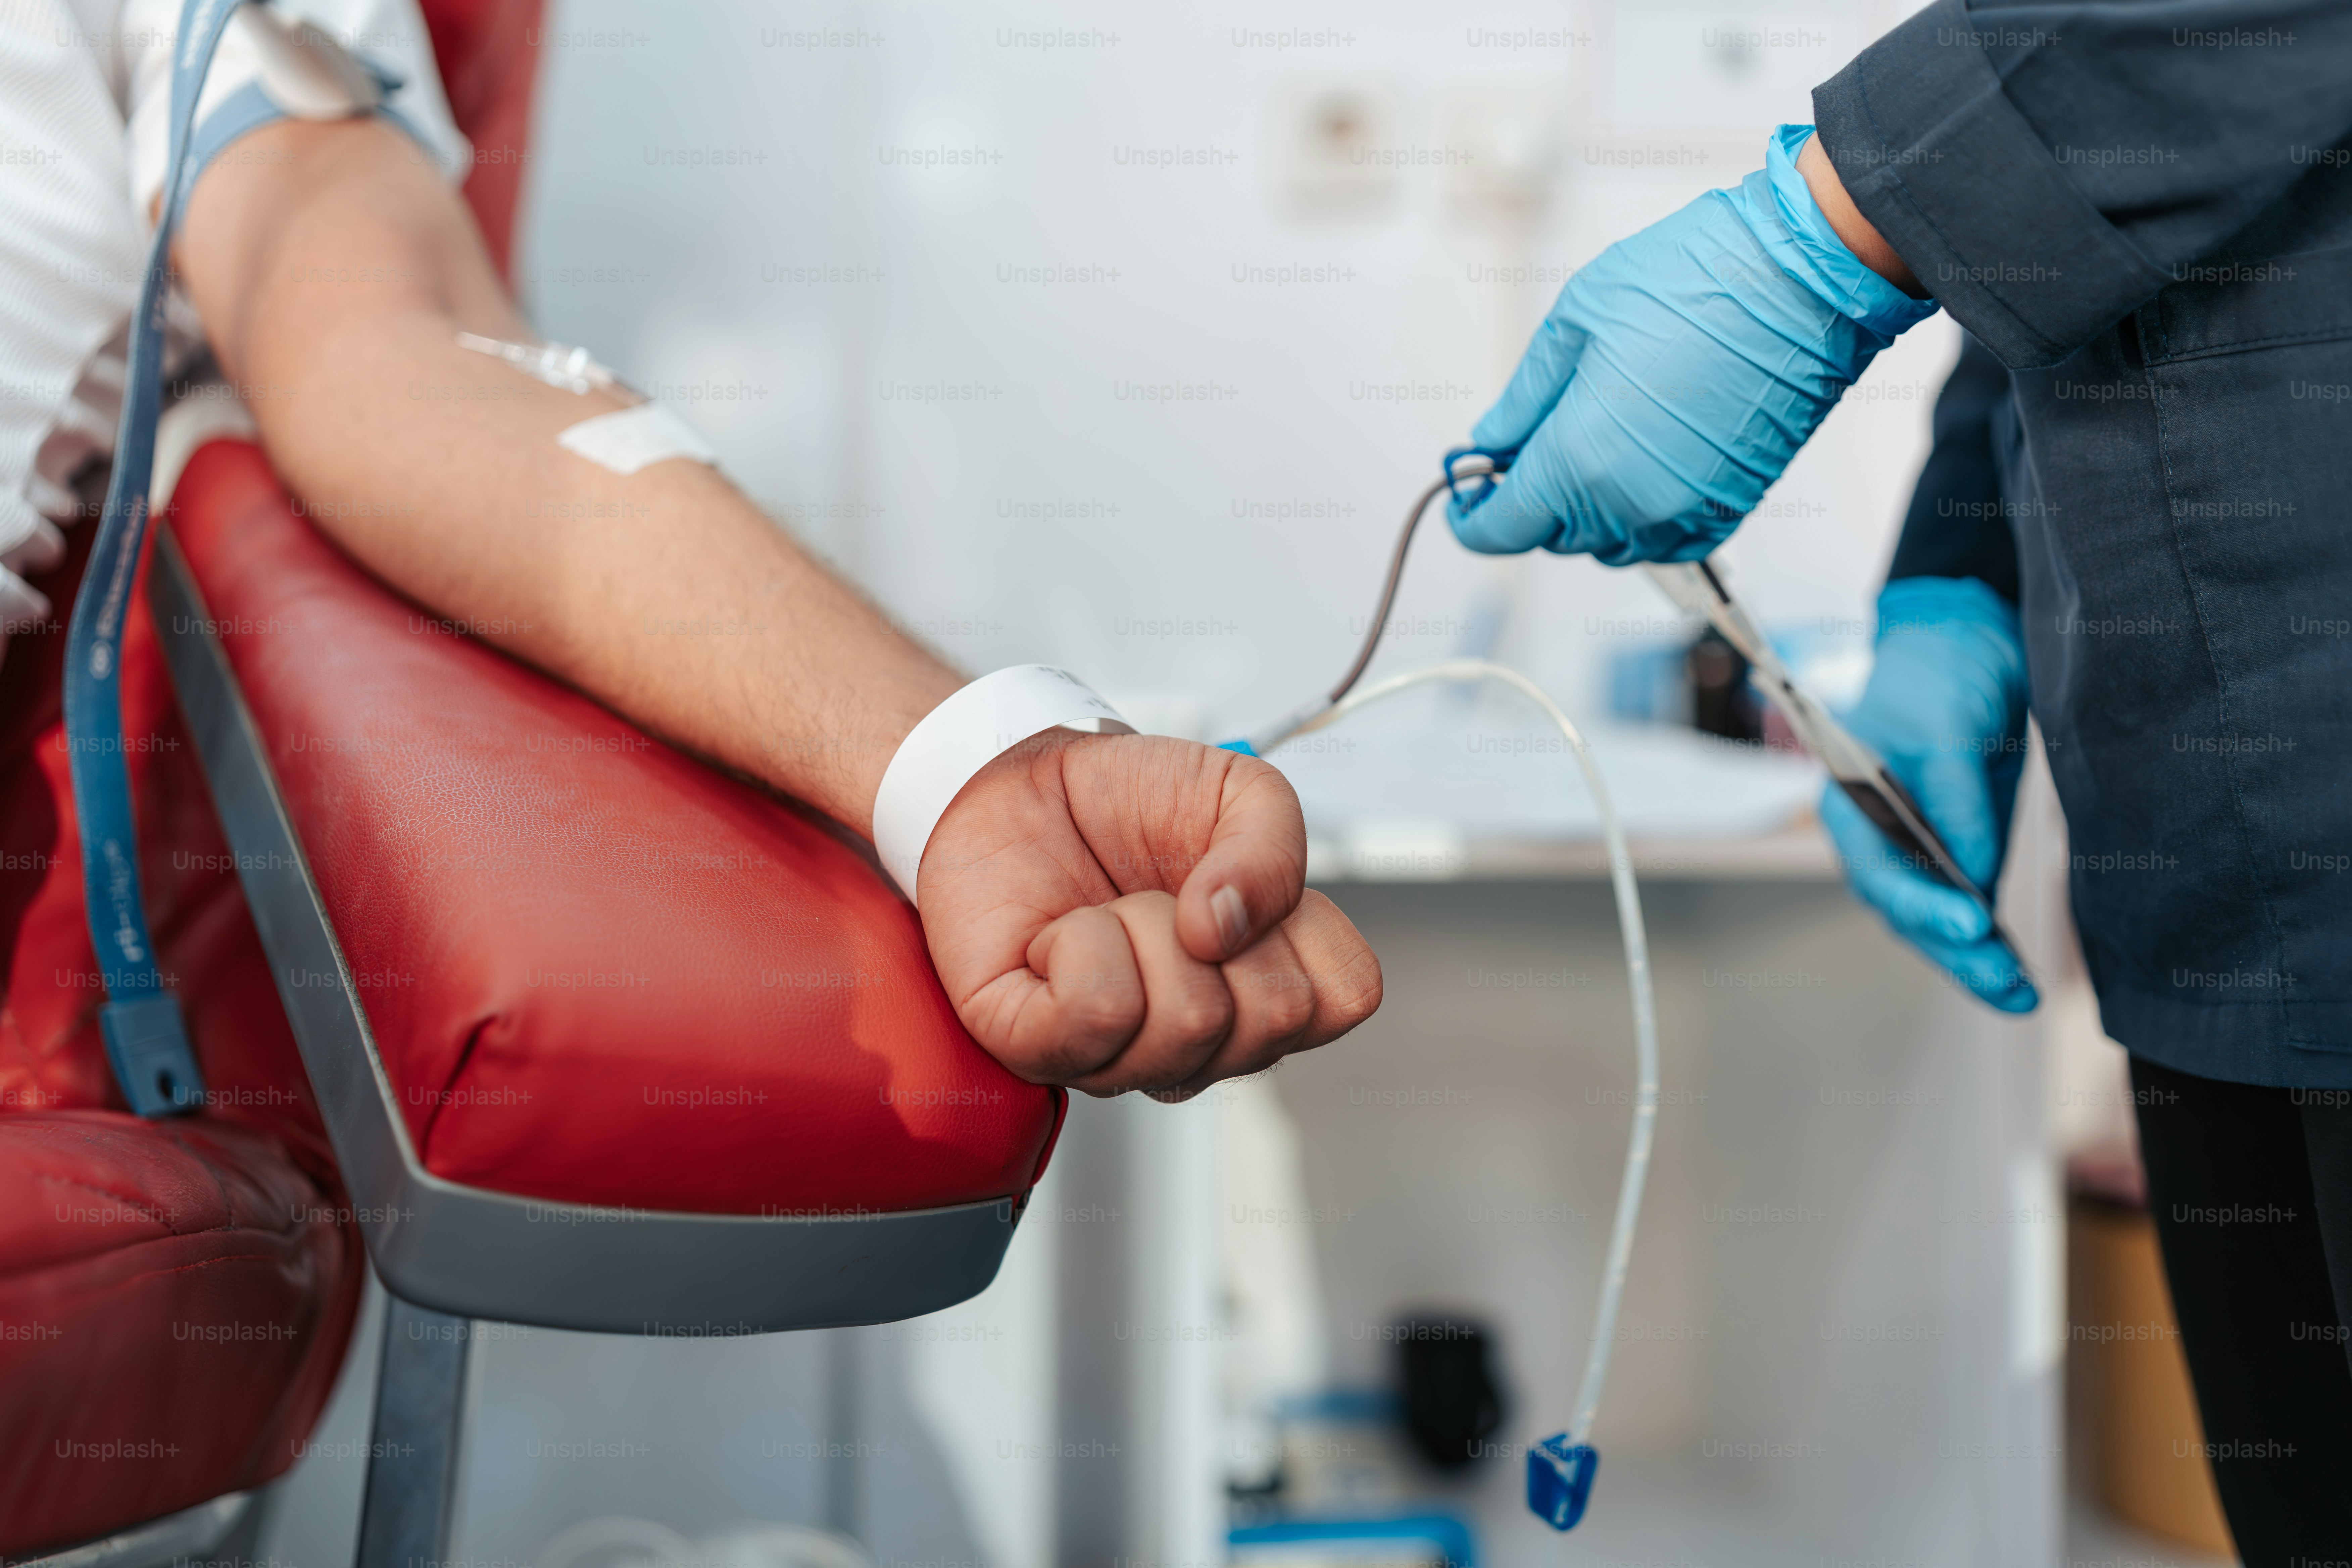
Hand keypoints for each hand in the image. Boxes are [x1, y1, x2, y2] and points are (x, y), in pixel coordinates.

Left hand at [917, 732, 1382, 1096]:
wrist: (1018, 784)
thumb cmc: (1130, 803)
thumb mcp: (1237, 790)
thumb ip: (1274, 847)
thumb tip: (1226, 926)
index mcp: (1264, 991)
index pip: (1344, 998)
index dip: (1300, 924)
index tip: (1236, 881)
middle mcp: (1203, 1045)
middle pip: (1270, 1018)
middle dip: (1212, 920)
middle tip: (1163, 894)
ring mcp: (1122, 1060)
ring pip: (1187, 1021)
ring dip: (1142, 927)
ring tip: (1107, 912)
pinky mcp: (1037, 1049)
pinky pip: (1096, 1015)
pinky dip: (1082, 945)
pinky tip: (1060, 936)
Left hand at [1448, 124, 1936, 564]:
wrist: (1803, 274)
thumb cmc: (1694, 279)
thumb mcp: (1576, 321)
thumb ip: (1524, 398)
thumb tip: (1491, 442)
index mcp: (1580, 460)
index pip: (1503, 528)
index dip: (1472, 519)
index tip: (1463, 500)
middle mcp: (1632, 503)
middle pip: (1553, 536)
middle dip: (1530, 501)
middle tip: (1527, 447)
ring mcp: (1687, 509)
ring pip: (1608, 543)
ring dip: (1584, 511)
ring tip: (1588, 446)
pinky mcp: (1732, 505)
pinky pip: (1666, 540)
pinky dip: (1639, 518)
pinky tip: (1637, 467)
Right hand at [1818, 577, 2036, 1011]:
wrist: (1964, 644)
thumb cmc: (1937, 675)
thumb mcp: (1946, 725)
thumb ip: (1955, 797)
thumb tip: (1975, 872)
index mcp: (1850, 804)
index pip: (1877, 871)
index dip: (1922, 904)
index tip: (1974, 924)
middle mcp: (1875, 837)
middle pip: (1905, 911)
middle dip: (1954, 952)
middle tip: (2007, 981)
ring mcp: (1914, 847)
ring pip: (1934, 920)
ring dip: (1974, 960)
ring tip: (2021, 992)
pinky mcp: (1956, 849)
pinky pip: (1965, 906)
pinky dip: (1988, 941)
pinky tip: (2018, 971)